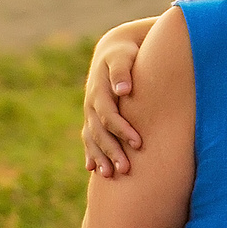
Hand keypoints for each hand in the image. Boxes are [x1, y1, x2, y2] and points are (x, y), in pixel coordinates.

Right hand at [83, 24, 149, 176]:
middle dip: (111, 151)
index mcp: (99, 91)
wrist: (112, 52)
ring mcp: (90, 113)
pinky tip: (92, 169)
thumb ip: (121, 71)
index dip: (122, 130)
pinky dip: (90, 153)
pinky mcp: (91, 118)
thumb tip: (123, 90)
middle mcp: (91, 104)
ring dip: (100, 157)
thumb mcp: (122, 57)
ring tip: (110, 175)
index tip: (138, 144)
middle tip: (126, 170)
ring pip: (92, 139)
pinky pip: (88, 138)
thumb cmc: (124, 55)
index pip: (109, 116)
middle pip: (99, 133)